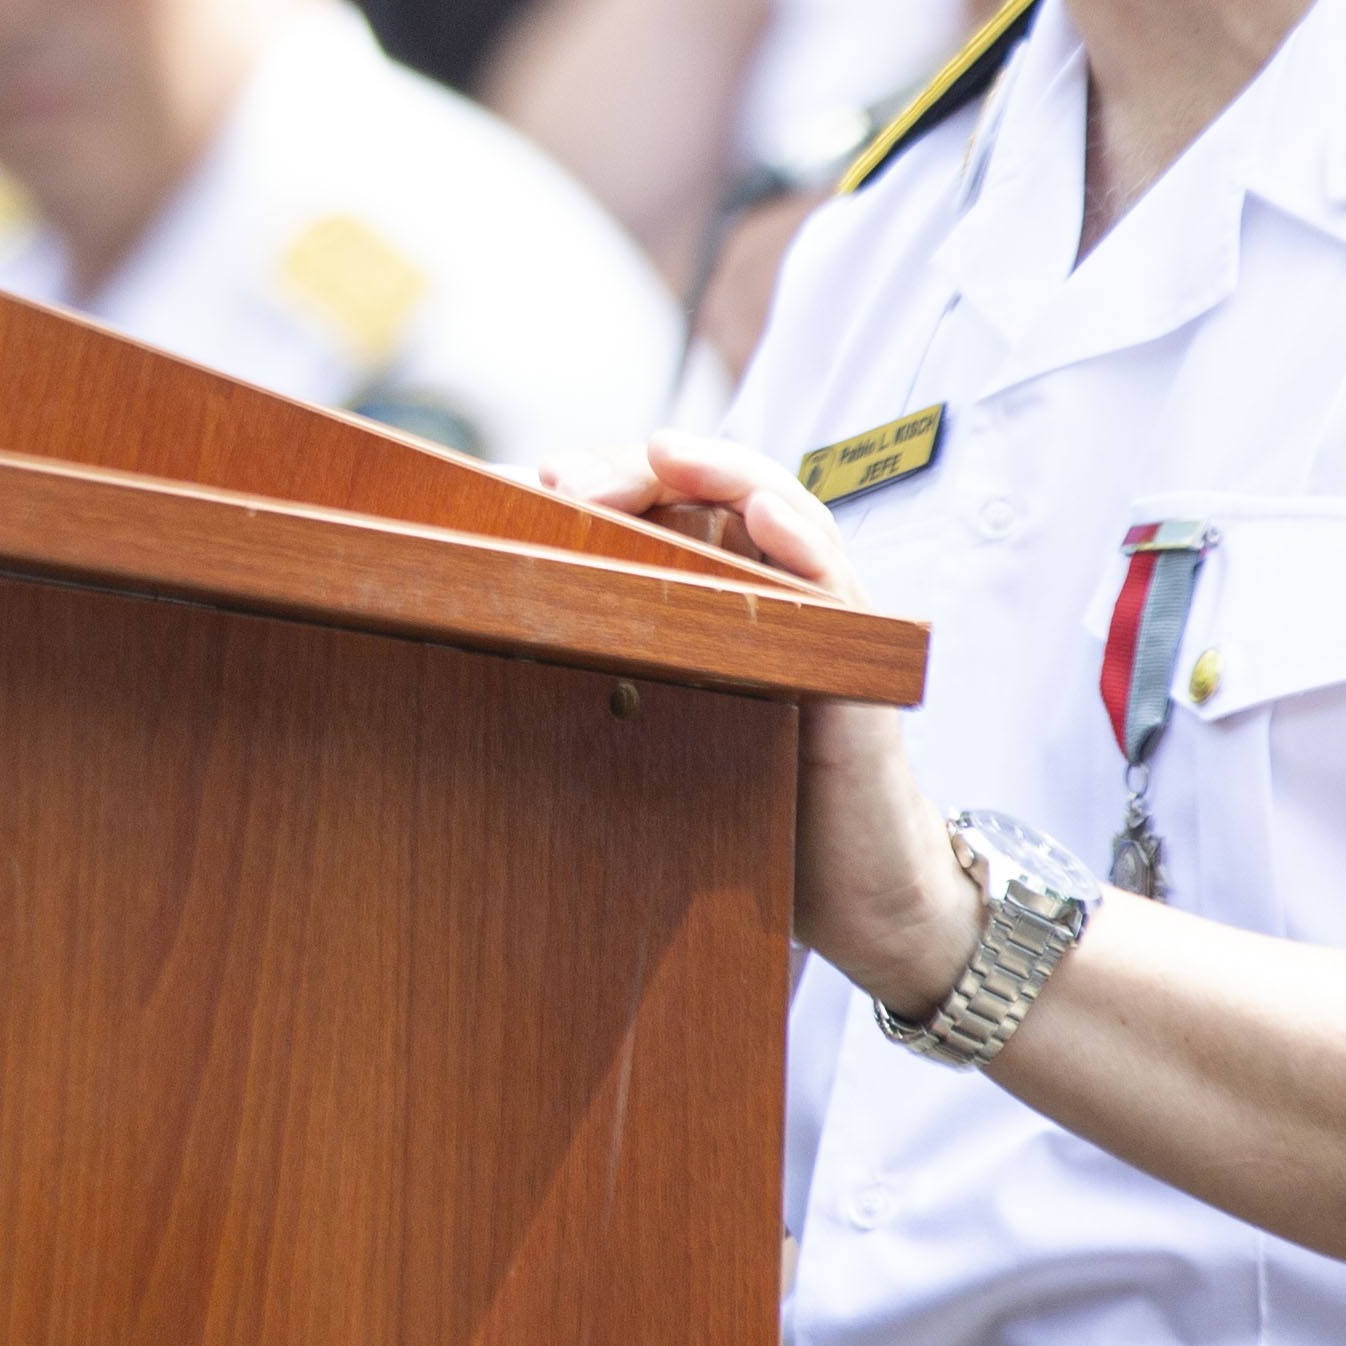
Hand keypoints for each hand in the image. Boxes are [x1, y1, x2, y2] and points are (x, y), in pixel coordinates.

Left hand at [562, 432, 972, 1019]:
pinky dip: (802, 538)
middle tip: (565, 477)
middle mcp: (768, 591)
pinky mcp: (855, 662)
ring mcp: (818, 618)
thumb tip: (491, 637)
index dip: (602, 482)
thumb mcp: (657, 731)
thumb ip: (606, 675)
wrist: (847, 890)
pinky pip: (838, 582)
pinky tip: (763, 514)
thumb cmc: (749, 807)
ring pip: (777, 509)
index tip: (533, 485)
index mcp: (715, 597)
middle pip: (708, 491)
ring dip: (718, 473)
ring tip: (665, 455)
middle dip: (634, 471)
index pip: (661, 504)